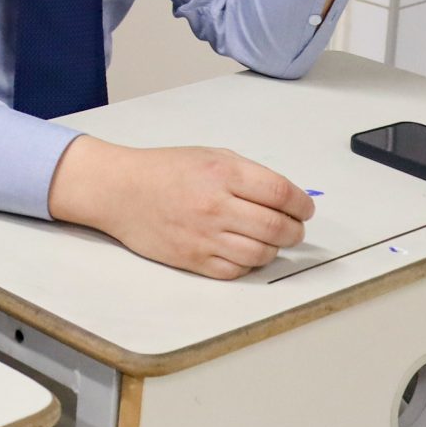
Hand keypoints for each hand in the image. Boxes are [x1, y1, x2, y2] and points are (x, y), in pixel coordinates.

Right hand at [48, 139, 313, 278]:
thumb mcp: (209, 155)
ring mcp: (204, 236)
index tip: (305, 209)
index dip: (302, 205)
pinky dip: (248, 264)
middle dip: (294, 231)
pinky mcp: (193, 260)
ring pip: (261, 253)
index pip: (282, 194)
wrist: (120, 190)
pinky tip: (244, 251)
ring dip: (274, 250)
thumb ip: (248, 174)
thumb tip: (287, 198)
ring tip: (269, 241)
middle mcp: (216, 205)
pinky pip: (236, 270)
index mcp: (223, 172)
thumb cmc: (165, 170)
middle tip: (293, 229)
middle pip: (278, 228)